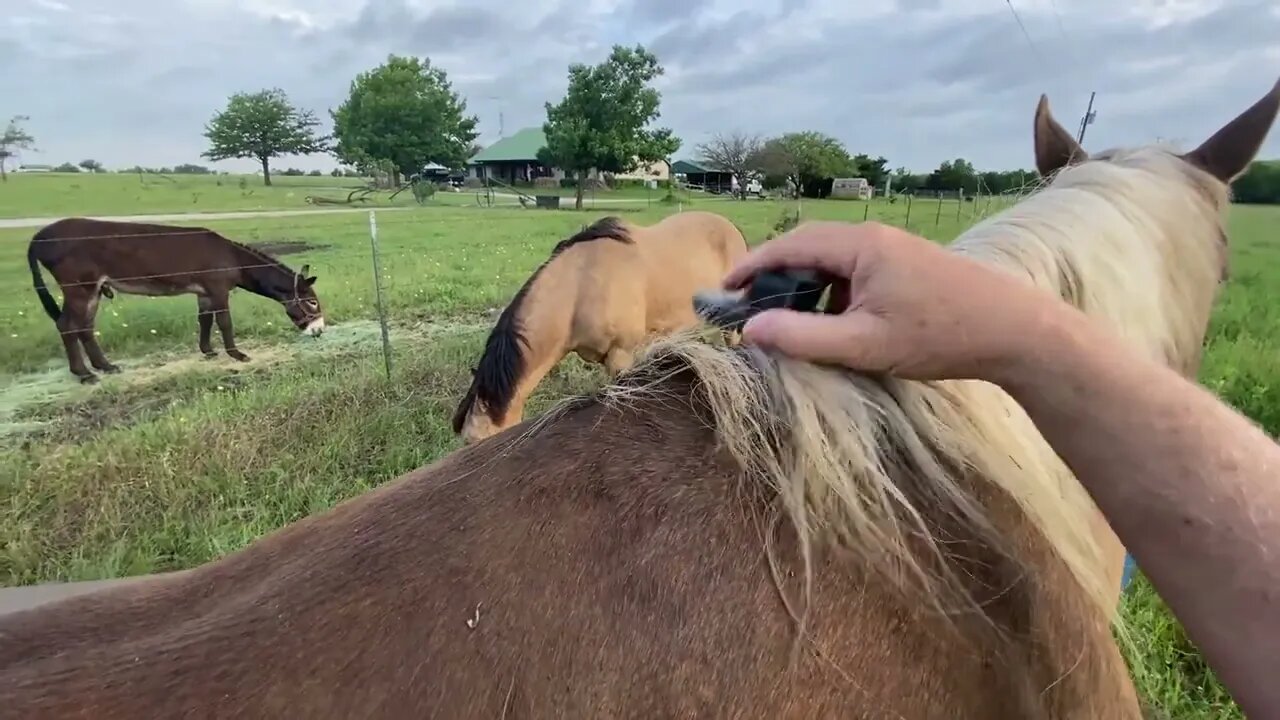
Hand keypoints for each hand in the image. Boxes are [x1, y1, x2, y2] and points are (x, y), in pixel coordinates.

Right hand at [722, 221, 1068, 380]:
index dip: (750, 267)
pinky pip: (854, 270)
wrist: (1016, 330)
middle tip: (745, 308)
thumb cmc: (941, 337)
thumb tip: (751, 329)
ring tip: (785, 323)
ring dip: (804, 287)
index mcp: (860, 245)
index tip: (722, 292)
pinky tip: (832, 325)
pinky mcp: (907, 264)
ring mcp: (893, 248)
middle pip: (807, 247)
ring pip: (831, 260)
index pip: (789, 246)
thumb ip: (804, 337)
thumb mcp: (864, 345)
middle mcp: (873, 237)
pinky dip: (831, 292)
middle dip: (772, 276)